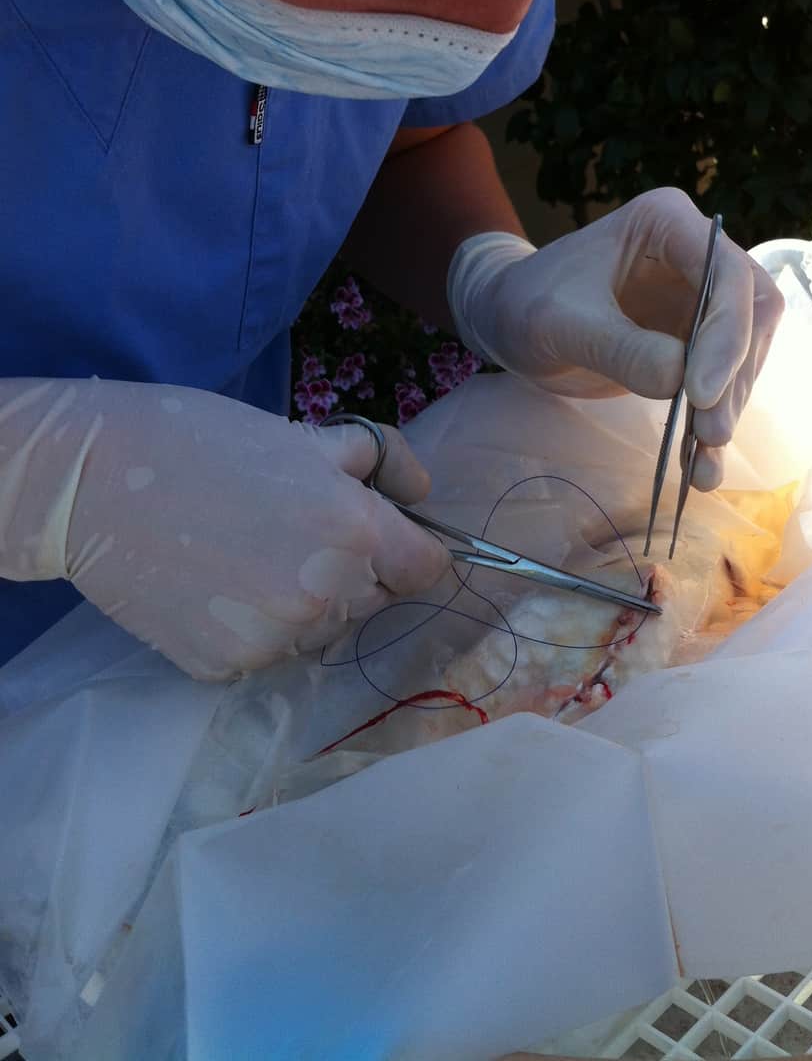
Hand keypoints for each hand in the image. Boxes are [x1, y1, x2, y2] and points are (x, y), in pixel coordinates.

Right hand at [0, 379, 448, 678]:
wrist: (93, 482)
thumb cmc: (201, 441)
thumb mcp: (303, 434)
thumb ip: (378, 460)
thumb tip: (422, 491)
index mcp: (357, 531)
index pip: (428, 567)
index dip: (407, 547)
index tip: (378, 534)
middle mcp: (328, 595)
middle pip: (375, 599)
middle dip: (352, 570)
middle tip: (291, 530)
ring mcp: (277, 640)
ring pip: (323, 630)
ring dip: (305, 602)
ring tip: (248, 555)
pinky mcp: (228, 668)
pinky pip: (268, 654)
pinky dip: (252, 628)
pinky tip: (215, 586)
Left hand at [447, 188, 782, 489]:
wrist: (506, 322)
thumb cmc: (525, 304)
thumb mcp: (558, 323)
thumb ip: (618, 347)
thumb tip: (681, 378)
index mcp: (667, 223)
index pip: (726, 272)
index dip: (726, 331)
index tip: (701, 392)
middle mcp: (696, 254)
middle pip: (751, 312)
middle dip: (734, 374)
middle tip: (710, 430)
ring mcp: (700, 299)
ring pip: (745, 351)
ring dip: (730, 407)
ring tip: (705, 466)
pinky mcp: (695, 341)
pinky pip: (722, 380)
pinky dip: (714, 422)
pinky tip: (702, 467)